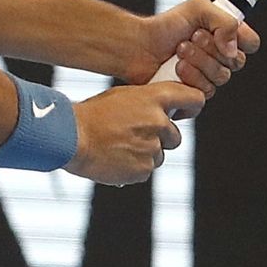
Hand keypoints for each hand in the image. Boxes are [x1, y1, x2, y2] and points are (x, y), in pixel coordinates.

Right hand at [68, 82, 202, 186]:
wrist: (72, 138)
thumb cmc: (91, 115)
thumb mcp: (122, 97)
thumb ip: (147, 103)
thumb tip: (162, 112)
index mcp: (155, 98)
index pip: (194, 99)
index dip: (191, 107)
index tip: (184, 113)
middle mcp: (159, 122)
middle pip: (175, 136)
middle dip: (160, 138)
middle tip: (133, 135)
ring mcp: (153, 148)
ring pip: (159, 154)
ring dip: (144, 153)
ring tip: (118, 147)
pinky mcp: (144, 169)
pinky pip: (145, 169)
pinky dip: (133, 167)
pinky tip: (115, 159)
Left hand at [134, 0, 259, 93]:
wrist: (139, 47)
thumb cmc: (165, 26)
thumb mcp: (198, 9)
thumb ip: (224, 21)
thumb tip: (233, 48)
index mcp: (225, 35)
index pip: (251, 44)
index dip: (243, 41)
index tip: (224, 34)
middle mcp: (220, 56)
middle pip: (237, 62)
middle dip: (212, 49)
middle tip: (192, 38)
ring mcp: (208, 76)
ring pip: (221, 77)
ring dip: (199, 61)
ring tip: (179, 51)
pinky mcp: (194, 92)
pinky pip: (206, 91)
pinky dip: (190, 78)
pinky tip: (176, 69)